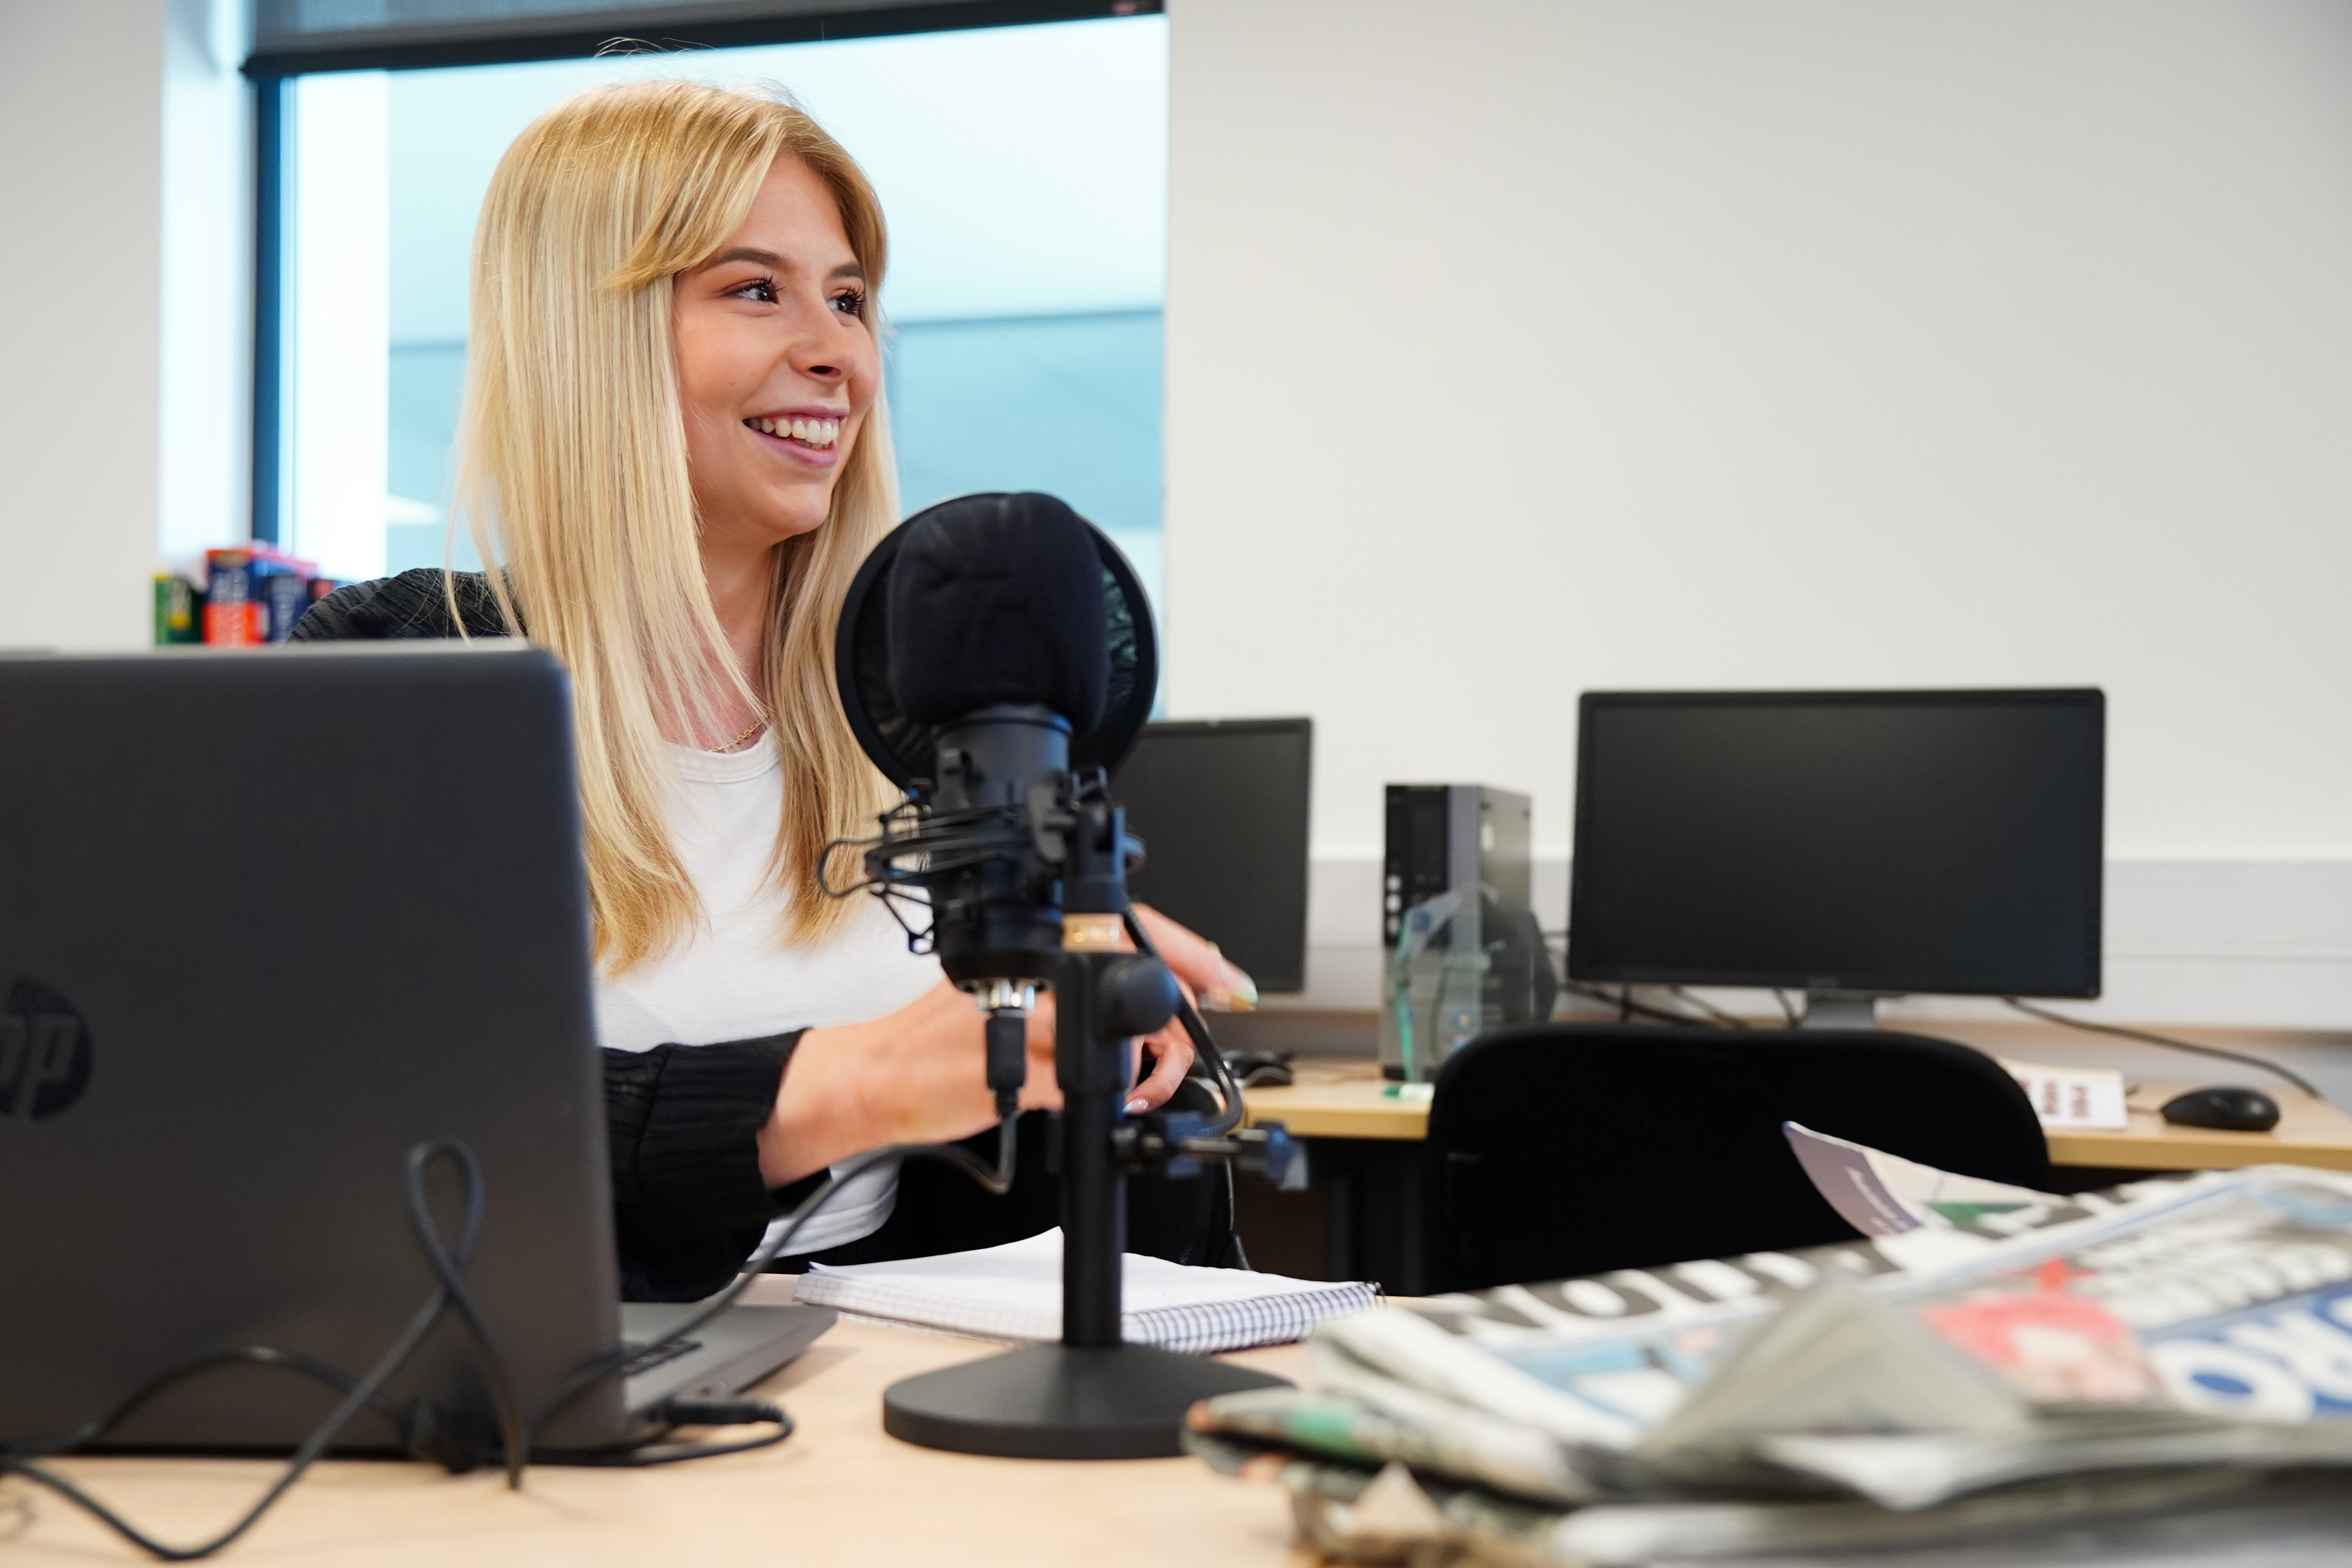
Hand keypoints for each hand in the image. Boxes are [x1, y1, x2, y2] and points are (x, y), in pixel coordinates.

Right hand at [757, 907, 1257, 1185]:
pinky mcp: (1019, 1077)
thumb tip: (1147, 990)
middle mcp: (1029, 971)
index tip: (1231, 982)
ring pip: (1125, 1043)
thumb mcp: (1006, 986)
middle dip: (1176, 1031)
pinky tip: (1089, 1099)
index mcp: (1027, 940)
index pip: (1130, 929)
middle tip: (1174, 1056)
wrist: (871, 1077)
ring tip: (1134, 1085)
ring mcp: (1025, 1023)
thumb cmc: (935, 1037)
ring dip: (1143, 1073)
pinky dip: (1105, 1098)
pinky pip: (1092, 1087)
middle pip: (1142, 988)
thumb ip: (1066, 980)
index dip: (1193, 956)